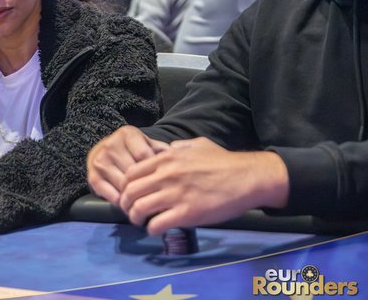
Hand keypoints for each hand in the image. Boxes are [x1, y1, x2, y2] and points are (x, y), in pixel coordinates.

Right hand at [87, 126, 167, 205]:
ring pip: (122, 184)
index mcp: (127, 134)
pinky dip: (120, 201)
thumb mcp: (147, 144)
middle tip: (158, 198)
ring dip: (134, 197)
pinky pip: (109, 193)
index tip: (164, 182)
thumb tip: (180, 161)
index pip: (144, 155)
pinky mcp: (92, 175)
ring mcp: (100, 160)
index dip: (155, 171)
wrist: (107, 150)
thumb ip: (161, 151)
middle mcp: (111, 144)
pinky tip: (129, 204)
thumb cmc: (133, 150)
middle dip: (146, 187)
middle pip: (132, 172)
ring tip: (146, 203)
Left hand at [119, 137, 289, 234]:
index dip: (125, 186)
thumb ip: (177, 147)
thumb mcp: (197, 144)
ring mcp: (175, 194)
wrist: (248, 177)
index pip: (130, 173)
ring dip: (135, 218)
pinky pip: (157, 224)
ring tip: (140, 222)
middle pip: (130, 192)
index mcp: (166, 158)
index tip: (129, 194)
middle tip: (130, 211)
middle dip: (125, 204)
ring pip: (139, 209)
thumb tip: (166, 149)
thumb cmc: (224, 161)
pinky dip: (151, 229)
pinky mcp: (186, 213)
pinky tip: (156, 229)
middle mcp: (166, 175)